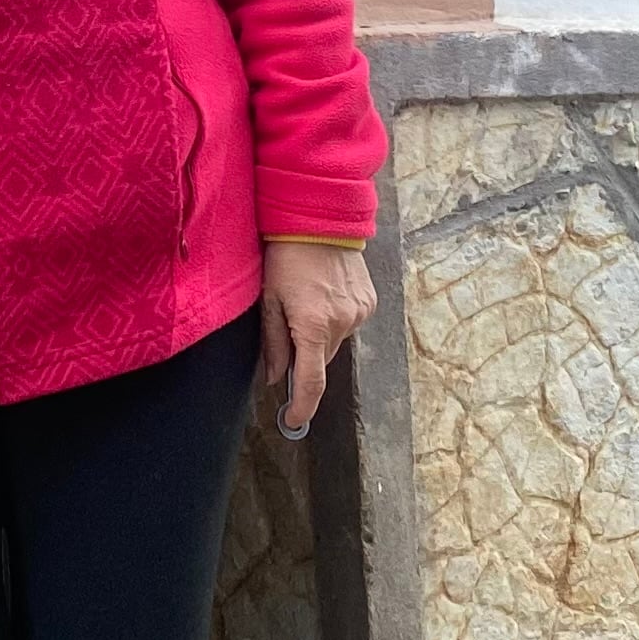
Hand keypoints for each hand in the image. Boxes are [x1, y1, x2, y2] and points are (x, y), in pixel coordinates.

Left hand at [257, 240, 375, 435]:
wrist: (320, 218)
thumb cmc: (285, 256)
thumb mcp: (269, 299)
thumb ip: (272, 343)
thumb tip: (274, 378)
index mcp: (313, 326)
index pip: (311, 382)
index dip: (302, 407)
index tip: (292, 421)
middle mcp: (343, 323)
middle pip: (322, 360)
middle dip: (305, 357)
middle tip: (288, 330)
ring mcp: (360, 312)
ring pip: (335, 342)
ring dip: (320, 335)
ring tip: (306, 302)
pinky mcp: (369, 301)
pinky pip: (349, 323)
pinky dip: (334, 319)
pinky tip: (323, 294)